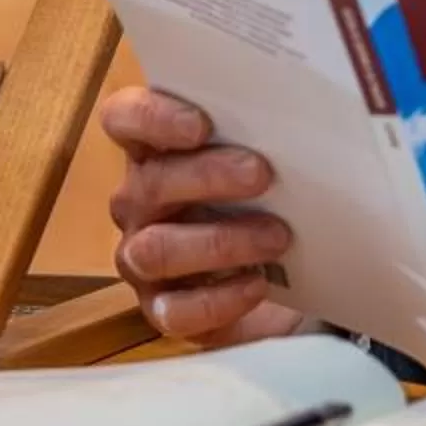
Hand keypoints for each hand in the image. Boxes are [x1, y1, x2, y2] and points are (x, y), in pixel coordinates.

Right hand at [101, 87, 306, 346]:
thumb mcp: (263, 161)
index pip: (123, 119)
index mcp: (153, 152)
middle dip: (208, 175)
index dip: (152, 117)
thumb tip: (302, 115)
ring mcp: (141, 258)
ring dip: (221, 241)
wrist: (282, 282)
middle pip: (150, 182)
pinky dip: (220, 299)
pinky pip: (176, 310)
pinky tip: (258, 284)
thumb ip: (264, 135)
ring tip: (276, 236)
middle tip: (262, 174)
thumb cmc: (266, 201)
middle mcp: (138, 203)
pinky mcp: (161, 309)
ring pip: (158, 249)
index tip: (201, 124)